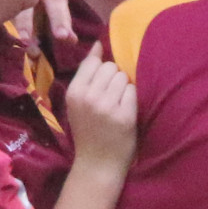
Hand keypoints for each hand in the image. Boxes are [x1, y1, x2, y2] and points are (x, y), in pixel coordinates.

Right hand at [64, 42, 136, 171]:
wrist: (97, 164)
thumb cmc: (88, 131)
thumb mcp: (77, 103)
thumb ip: (86, 76)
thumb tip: (98, 44)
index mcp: (74, 93)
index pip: (93, 62)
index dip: (101, 70)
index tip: (102, 83)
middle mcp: (89, 97)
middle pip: (110, 67)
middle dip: (114, 78)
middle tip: (110, 97)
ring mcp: (107, 106)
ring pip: (123, 77)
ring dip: (124, 88)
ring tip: (118, 104)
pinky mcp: (125, 115)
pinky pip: (133, 91)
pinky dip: (132, 99)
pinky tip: (125, 111)